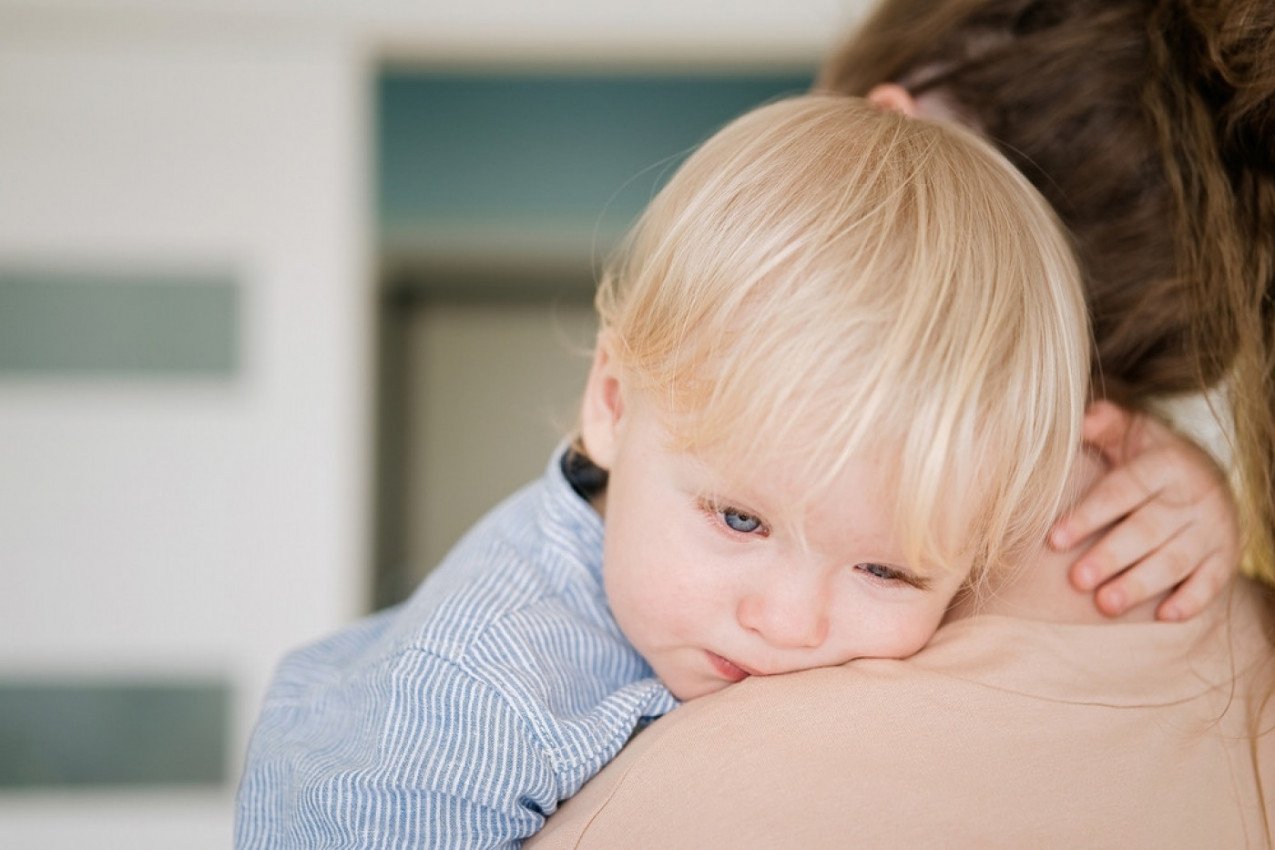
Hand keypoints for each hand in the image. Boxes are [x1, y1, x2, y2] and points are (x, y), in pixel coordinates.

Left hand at [1048, 401, 1238, 620]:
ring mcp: (1213, 527)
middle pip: (1148, 529)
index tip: (1055, 539)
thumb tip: (1081, 420)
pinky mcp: (1226, 555)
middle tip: (1078, 579)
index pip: (1124, 490)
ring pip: (1176, 559)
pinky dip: (1191, 600)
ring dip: (1141, 583)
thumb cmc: (1148, 456)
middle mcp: (1194, 495)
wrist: (1205, 475)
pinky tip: (1163, 616)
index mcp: (1166, 463)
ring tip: (1106, 604)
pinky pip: (1212, 581)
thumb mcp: (1130, 432)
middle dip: (1112, 555)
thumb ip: (1105, 423)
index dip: (1089, 514)